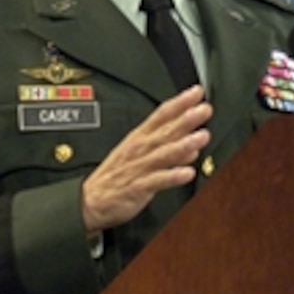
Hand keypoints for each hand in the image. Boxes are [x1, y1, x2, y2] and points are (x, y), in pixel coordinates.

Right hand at [80, 85, 211, 232]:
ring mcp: (139, 167)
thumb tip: (192, 143)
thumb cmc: (115, 175)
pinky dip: (172, 176)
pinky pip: (157, 181)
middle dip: (186, 119)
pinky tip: (187, 173)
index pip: (161, 115)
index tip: (197, 92)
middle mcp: (140, 149)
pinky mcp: (137, 187)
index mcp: (139, 137)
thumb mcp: (138, 154)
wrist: (89, 201)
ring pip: (164, 154)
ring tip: (201, 136)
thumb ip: (167, 148)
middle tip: (204, 109)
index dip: (179, 102)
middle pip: (165, 131)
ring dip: (184, 144)